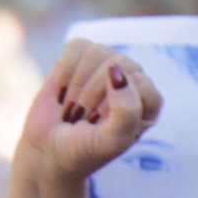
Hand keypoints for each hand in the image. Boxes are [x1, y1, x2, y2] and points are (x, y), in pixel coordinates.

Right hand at [20, 41, 160, 190]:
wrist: (48, 151)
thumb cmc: (84, 150)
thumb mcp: (110, 141)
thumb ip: (126, 112)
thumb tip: (118, 72)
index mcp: (149, 105)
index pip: (143, 83)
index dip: (115, 102)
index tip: (99, 124)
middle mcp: (132, 82)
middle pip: (118, 62)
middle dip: (92, 93)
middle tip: (82, 117)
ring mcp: (106, 68)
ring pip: (96, 52)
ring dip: (77, 84)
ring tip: (73, 107)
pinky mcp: (81, 59)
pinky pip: (77, 46)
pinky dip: (64, 71)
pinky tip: (63, 92)